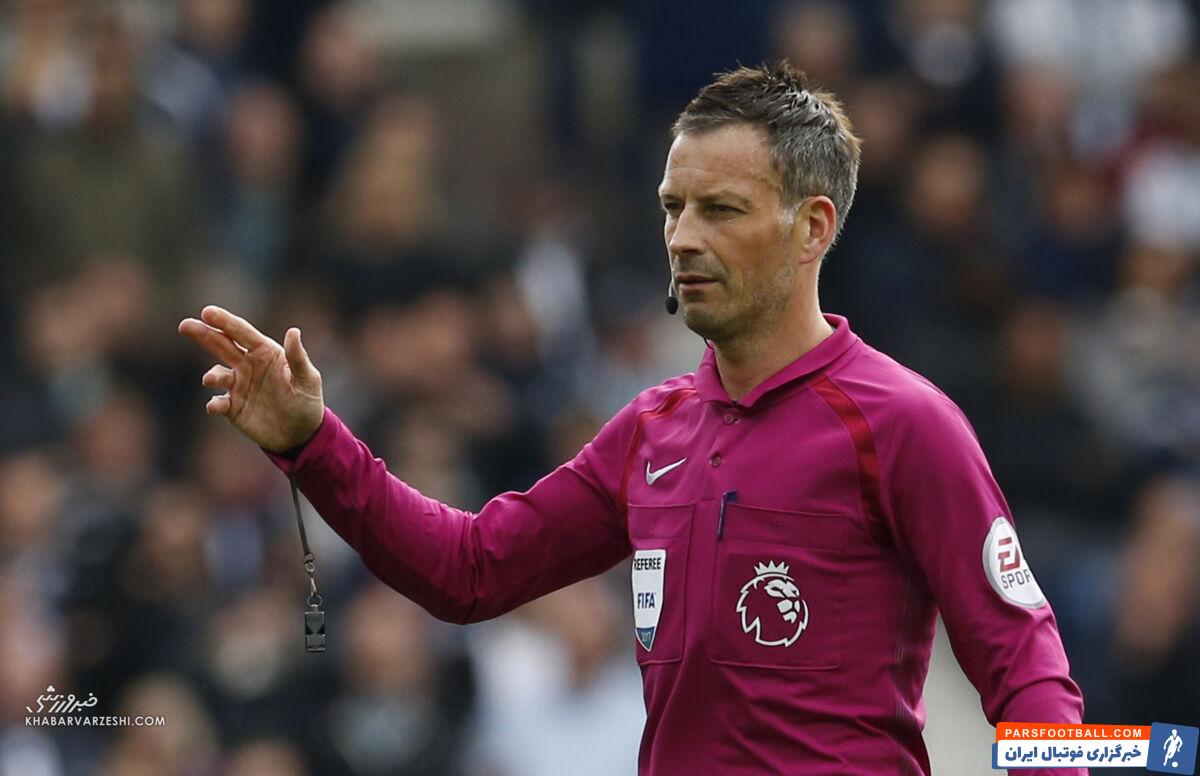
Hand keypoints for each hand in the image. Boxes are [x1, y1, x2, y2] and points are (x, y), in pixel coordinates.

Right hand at [178, 306, 324, 452]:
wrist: (301, 435)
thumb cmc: (308, 402)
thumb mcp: (308, 379)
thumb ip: (298, 357)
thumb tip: (293, 331)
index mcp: (266, 352)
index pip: (242, 333)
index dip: (225, 322)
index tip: (207, 312)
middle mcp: (248, 365)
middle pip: (222, 345)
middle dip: (204, 334)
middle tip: (185, 325)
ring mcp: (238, 385)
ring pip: (217, 373)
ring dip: (212, 375)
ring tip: (211, 379)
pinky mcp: (233, 407)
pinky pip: (218, 402)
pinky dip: (214, 403)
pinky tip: (216, 406)